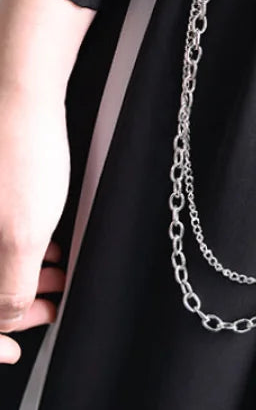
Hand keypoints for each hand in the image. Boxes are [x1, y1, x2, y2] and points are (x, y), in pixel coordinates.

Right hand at [0, 83, 70, 364]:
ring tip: (59, 271)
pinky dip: (16, 246)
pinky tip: (48, 244)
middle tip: (50, 304)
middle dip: (11, 305)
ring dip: (21, 275)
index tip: (15, 352)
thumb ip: (8, 289)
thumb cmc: (21, 155)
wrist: (20, 91)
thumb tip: (8, 317)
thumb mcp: (21, 235)